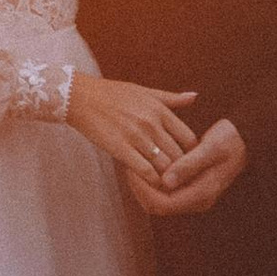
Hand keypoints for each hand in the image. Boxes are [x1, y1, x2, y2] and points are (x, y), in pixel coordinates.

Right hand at [65, 72, 198, 188]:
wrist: (81, 97)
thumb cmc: (113, 93)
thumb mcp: (145, 91)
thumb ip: (171, 98)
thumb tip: (195, 96)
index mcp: (160, 110)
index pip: (189, 139)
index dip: (192, 155)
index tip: (186, 163)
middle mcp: (151, 123)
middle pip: (179, 156)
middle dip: (181, 170)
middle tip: (179, 180)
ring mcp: (136, 136)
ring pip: (164, 166)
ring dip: (167, 178)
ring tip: (165, 184)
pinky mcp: (120, 148)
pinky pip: (144, 171)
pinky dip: (150, 180)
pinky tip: (149, 182)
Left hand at [128, 115, 246, 217]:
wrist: (246, 137)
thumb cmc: (230, 140)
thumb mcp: (210, 149)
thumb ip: (188, 165)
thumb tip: (166, 181)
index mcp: (202, 194)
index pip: (162, 204)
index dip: (142, 190)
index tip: (132, 170)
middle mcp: (196, 200)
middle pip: (157, 205)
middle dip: (140, 188)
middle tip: (128, 165)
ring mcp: (193, 195)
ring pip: (159, 199)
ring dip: (144, 184)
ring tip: (134, 162)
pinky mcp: (190, 187)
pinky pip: (165, 190)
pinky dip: (153, 179)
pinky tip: (147, 162)